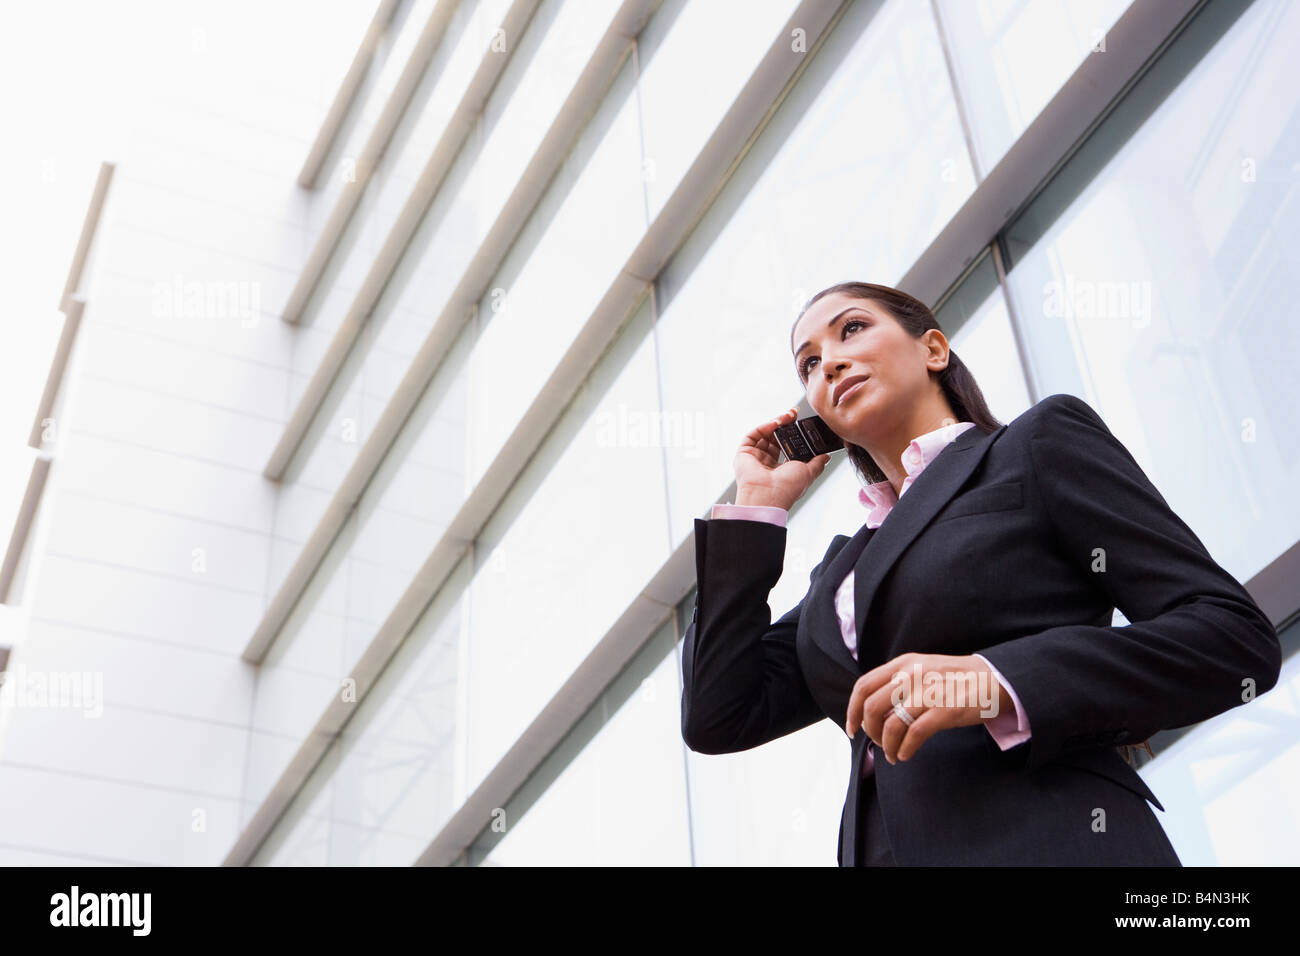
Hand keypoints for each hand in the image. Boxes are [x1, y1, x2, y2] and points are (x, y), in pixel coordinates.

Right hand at [733, 407, 831, 509]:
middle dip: (785, 424)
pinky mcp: (744, 453)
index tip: (800, 423)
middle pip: (774, 437)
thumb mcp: (809, 472)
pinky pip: (753, 435)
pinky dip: (764, 426)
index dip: (793, 433)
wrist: (770, 495)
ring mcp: (755, 457)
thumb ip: (818, 462)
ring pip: (764, 434)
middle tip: (793, 414)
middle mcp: (766, 462)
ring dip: (776, 422)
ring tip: (787, 416)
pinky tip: (775, 422)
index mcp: (780, 469)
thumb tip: (826, 456)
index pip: (786, 446)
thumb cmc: (787, 488)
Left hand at [844, 653, 1012, 763]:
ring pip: (891, 725)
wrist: (994, 678)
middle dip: (870, 731)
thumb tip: (871, 713)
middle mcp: (912, 675)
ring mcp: (929, 692)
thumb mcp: (921, 669)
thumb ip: (897, 684)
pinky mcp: (946, 710)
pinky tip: (905, 754)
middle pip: (872, 708)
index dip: (852, 710)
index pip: (864, 686)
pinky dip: (904, 748)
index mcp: (903, 664)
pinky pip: (914, 734)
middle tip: (878, 743)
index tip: (853, 729)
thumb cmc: (953, 679)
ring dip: (887, 745)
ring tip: (893, 754)